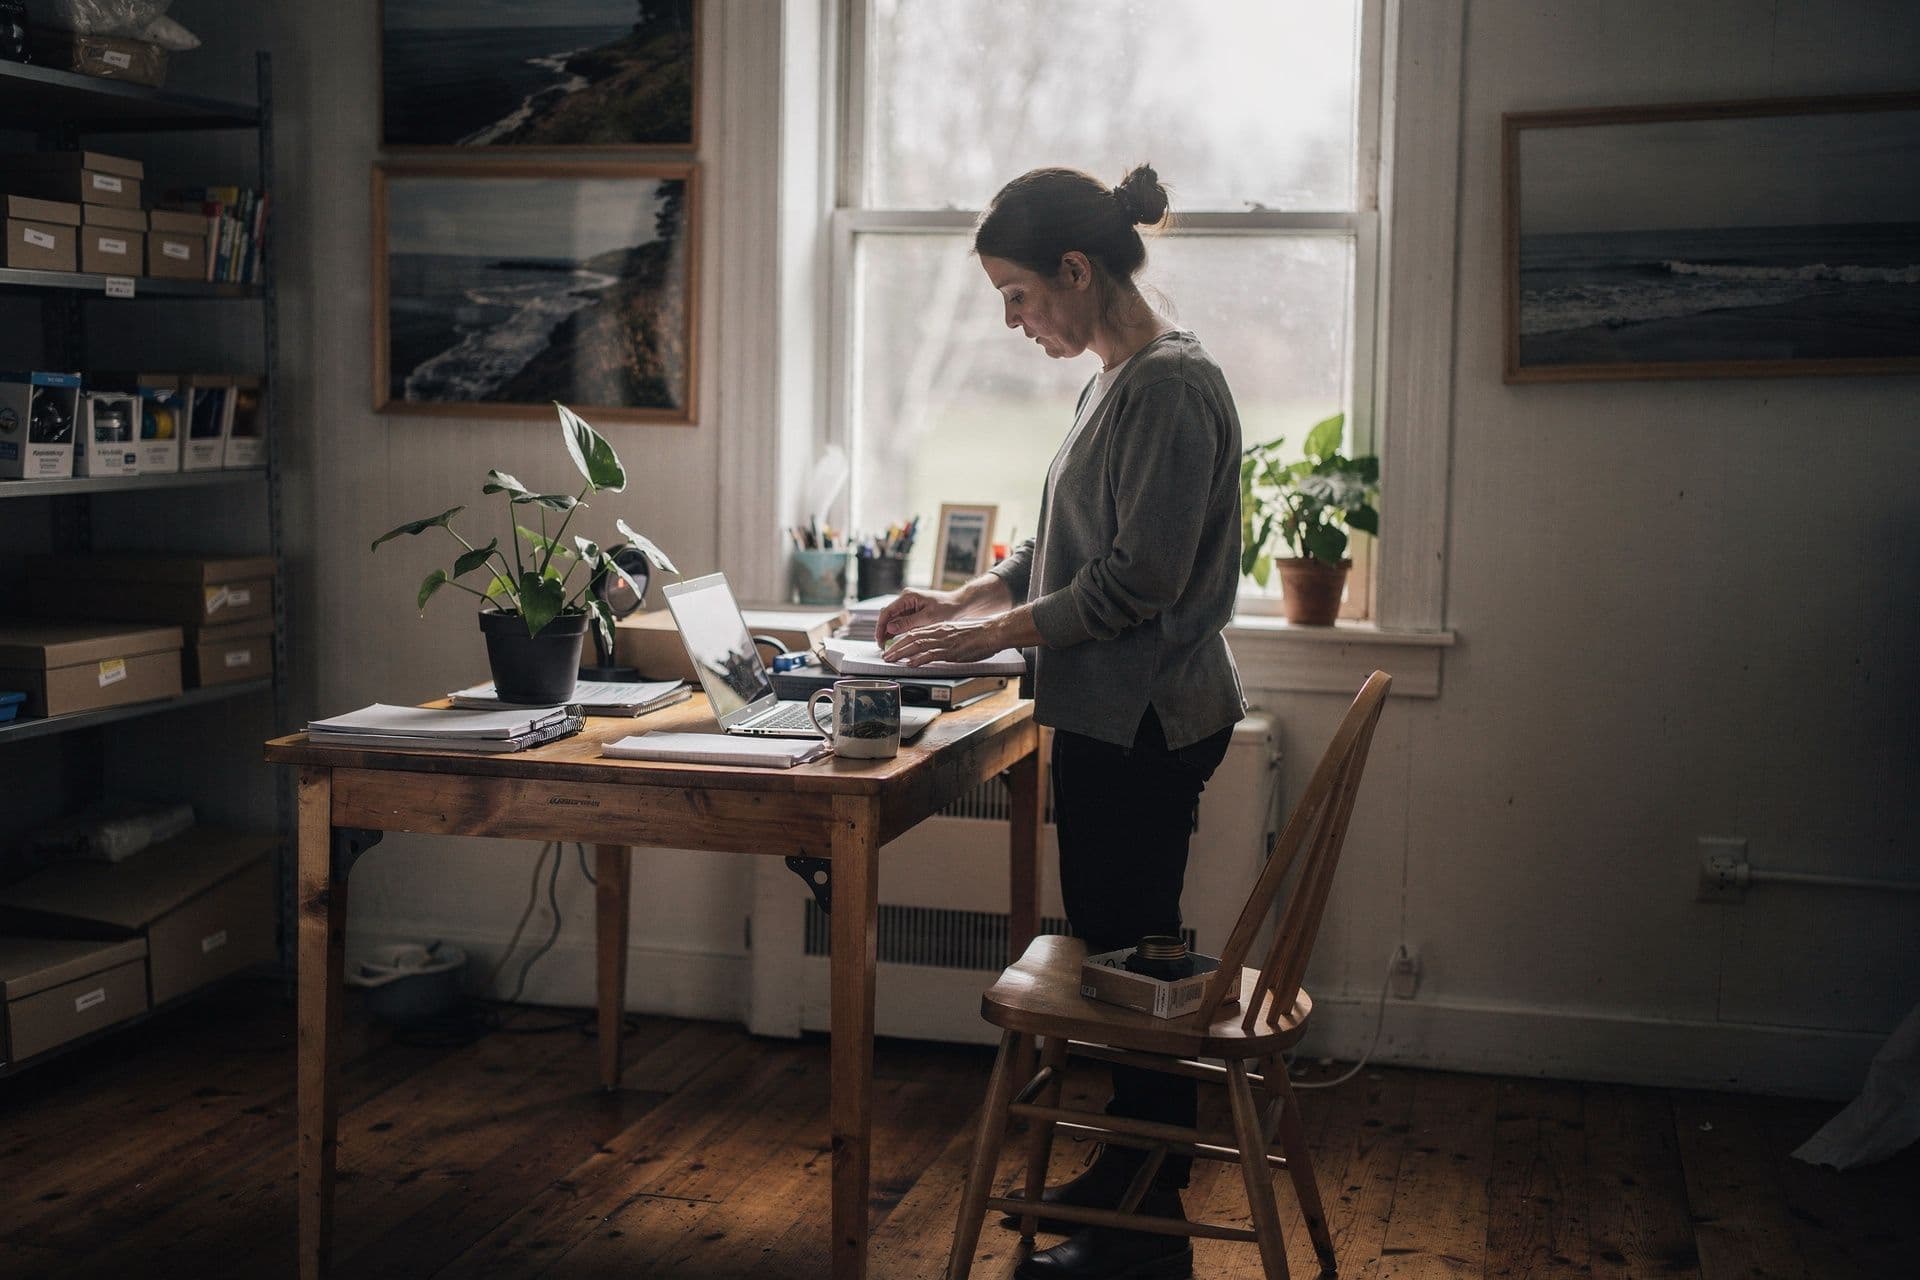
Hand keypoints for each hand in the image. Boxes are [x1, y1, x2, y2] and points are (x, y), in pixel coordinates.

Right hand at [875, 588, 961, 644]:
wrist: (959, 605)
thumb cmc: (947, 608)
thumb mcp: (927, 618)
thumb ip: (907, 623)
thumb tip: (890, 627)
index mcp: (907, 597)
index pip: (887, 612)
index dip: (880, 627)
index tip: (879, 640)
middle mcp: (905, 599)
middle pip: (888, 616)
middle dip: (883, 631)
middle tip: (882, 647)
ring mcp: (908, 605)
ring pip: (893, 620)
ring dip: (889, 632)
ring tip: (887, 646)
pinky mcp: (912, 612)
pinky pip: (901, 622)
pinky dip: (897, 632)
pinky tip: (895, 641)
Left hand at [881, 617, 1007, 666]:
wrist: (991, 632)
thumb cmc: (977, 634)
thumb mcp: (956, 633)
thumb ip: (943, 639)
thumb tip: (934, 647)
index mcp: (939, 628)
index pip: (915, 632)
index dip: (901, 640)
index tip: (892, 647)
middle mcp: (938, 632)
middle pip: (911, 638)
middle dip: (896, 647)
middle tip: (885, 655)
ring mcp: (944, 641)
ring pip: (916, 645)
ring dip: (901, 653)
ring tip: (891, 660)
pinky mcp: (950, 651)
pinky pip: (930, 654)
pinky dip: (918, 659)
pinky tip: (910, 664)